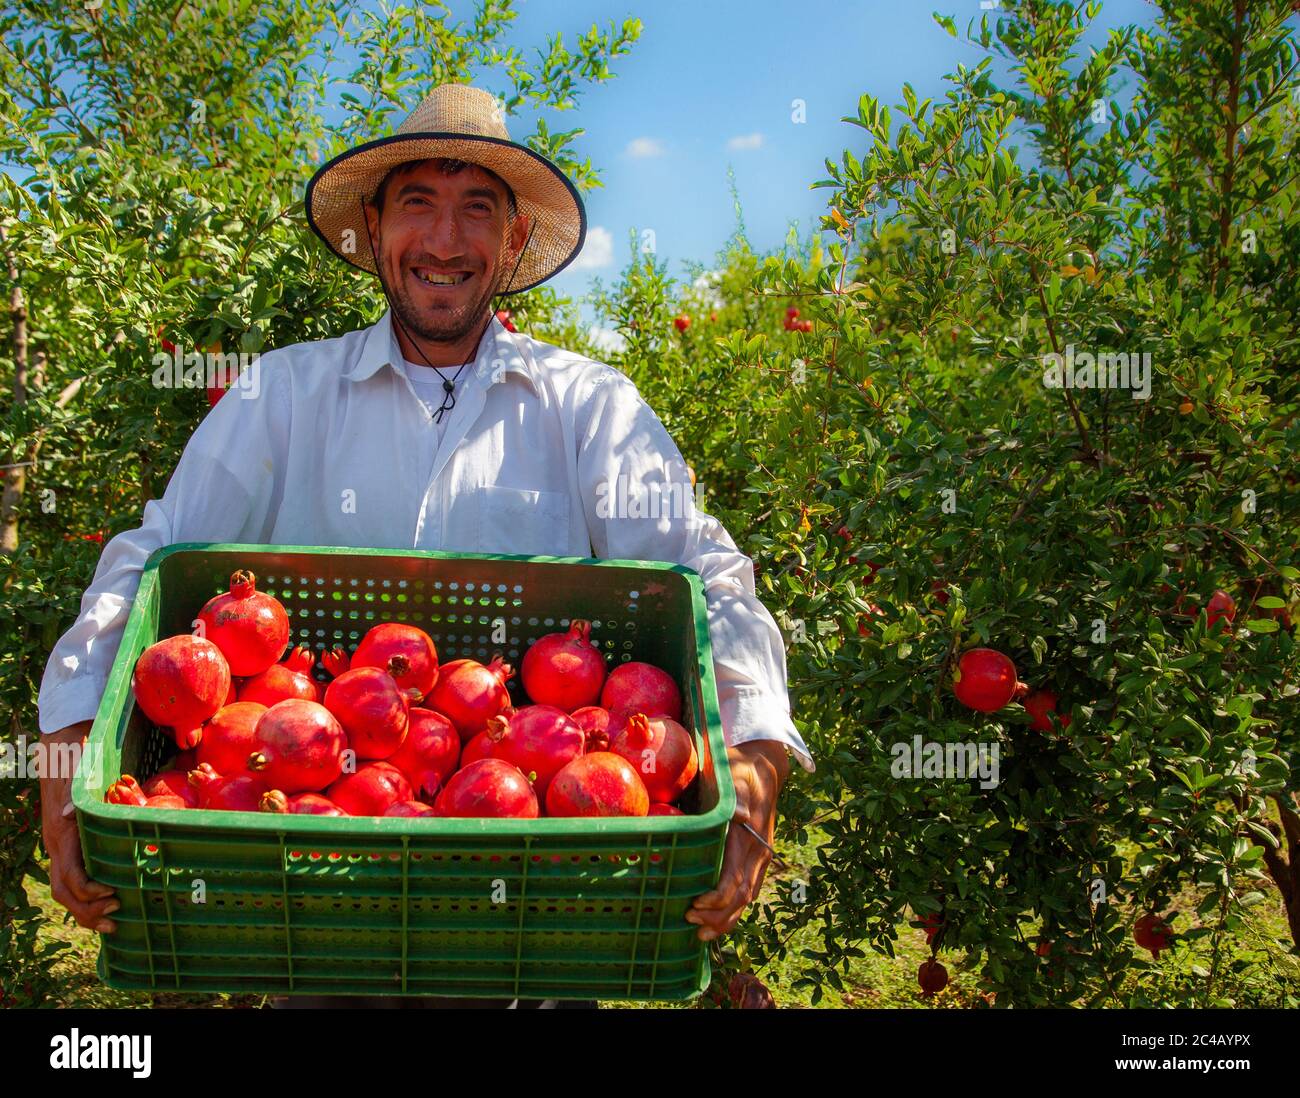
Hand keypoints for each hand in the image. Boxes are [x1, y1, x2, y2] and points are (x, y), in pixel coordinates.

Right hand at [40, 721, 118, 932]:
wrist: (63, 741)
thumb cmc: (78, 755)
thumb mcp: (80, 770)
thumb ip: (78, 792)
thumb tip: (69, 814)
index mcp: (62, 831)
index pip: (68, 875)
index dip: (88, 892)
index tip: (113, 895)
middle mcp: (57, 842)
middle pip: (64, 892)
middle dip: (88, 912)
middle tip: (118, 922)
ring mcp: (60, 844)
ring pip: (64, 889)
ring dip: (87, 910)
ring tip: (114, 923)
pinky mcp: (67, 842)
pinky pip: (70, 877)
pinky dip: (85, 896)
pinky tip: (105, 903)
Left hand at [686, 740, 788, 940]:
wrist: (765, 769)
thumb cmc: (740, 769)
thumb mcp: (735, 774)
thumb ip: (736, 795)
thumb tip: (739, 814)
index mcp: (750, 835)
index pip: (735, 877)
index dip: (716, 898)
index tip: (694, 905)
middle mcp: (758, 851)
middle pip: (740, 896)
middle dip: (716, 916)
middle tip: (688, 923)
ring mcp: (761, 856)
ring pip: (746, 898)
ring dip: (725, 919)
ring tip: (700, 934)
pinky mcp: (758, 859)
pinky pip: (748, 891)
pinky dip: (733, 910)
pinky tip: (716, 923)